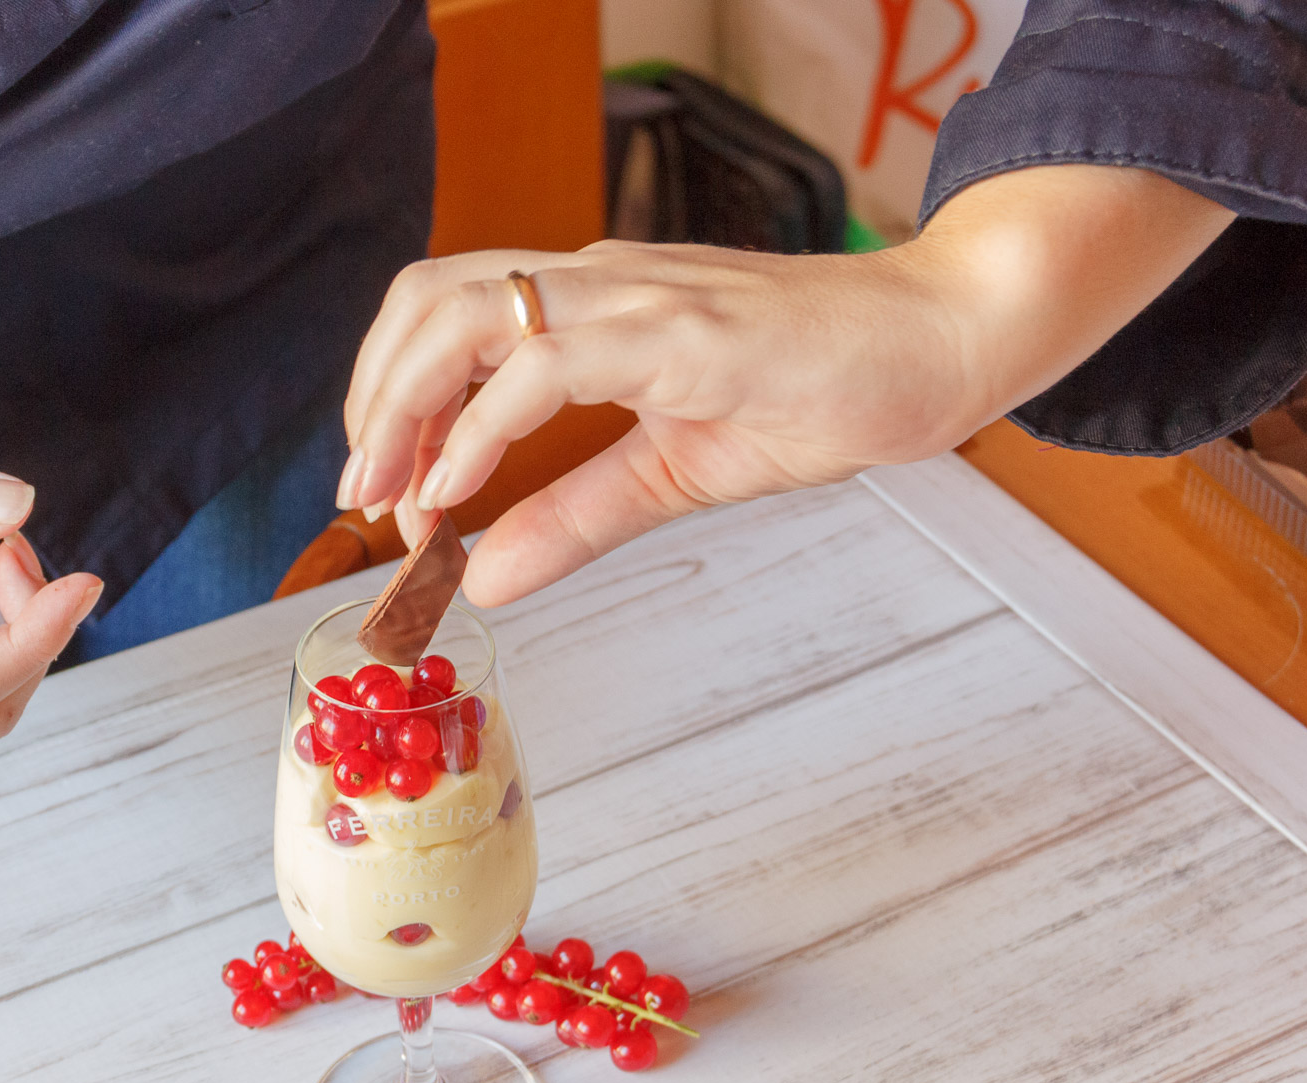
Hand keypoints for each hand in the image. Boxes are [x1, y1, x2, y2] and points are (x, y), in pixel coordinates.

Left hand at [339, 165, 1235, 604]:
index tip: (387, 490)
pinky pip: (551, 361)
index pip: (447, 313)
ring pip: (473, 313)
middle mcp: (602, 282)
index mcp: (594, 305)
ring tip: (397, 496)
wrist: (941, 345)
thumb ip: (574, 516)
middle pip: (432, 298)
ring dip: (407, 406)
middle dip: (374, 397)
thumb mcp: (671, 472)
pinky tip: (460, 493)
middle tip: (365, 496)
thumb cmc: (819, 392)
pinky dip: (482, 427)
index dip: (391, 395)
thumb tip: (481, 576)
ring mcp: (643, 299)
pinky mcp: (688, 332)